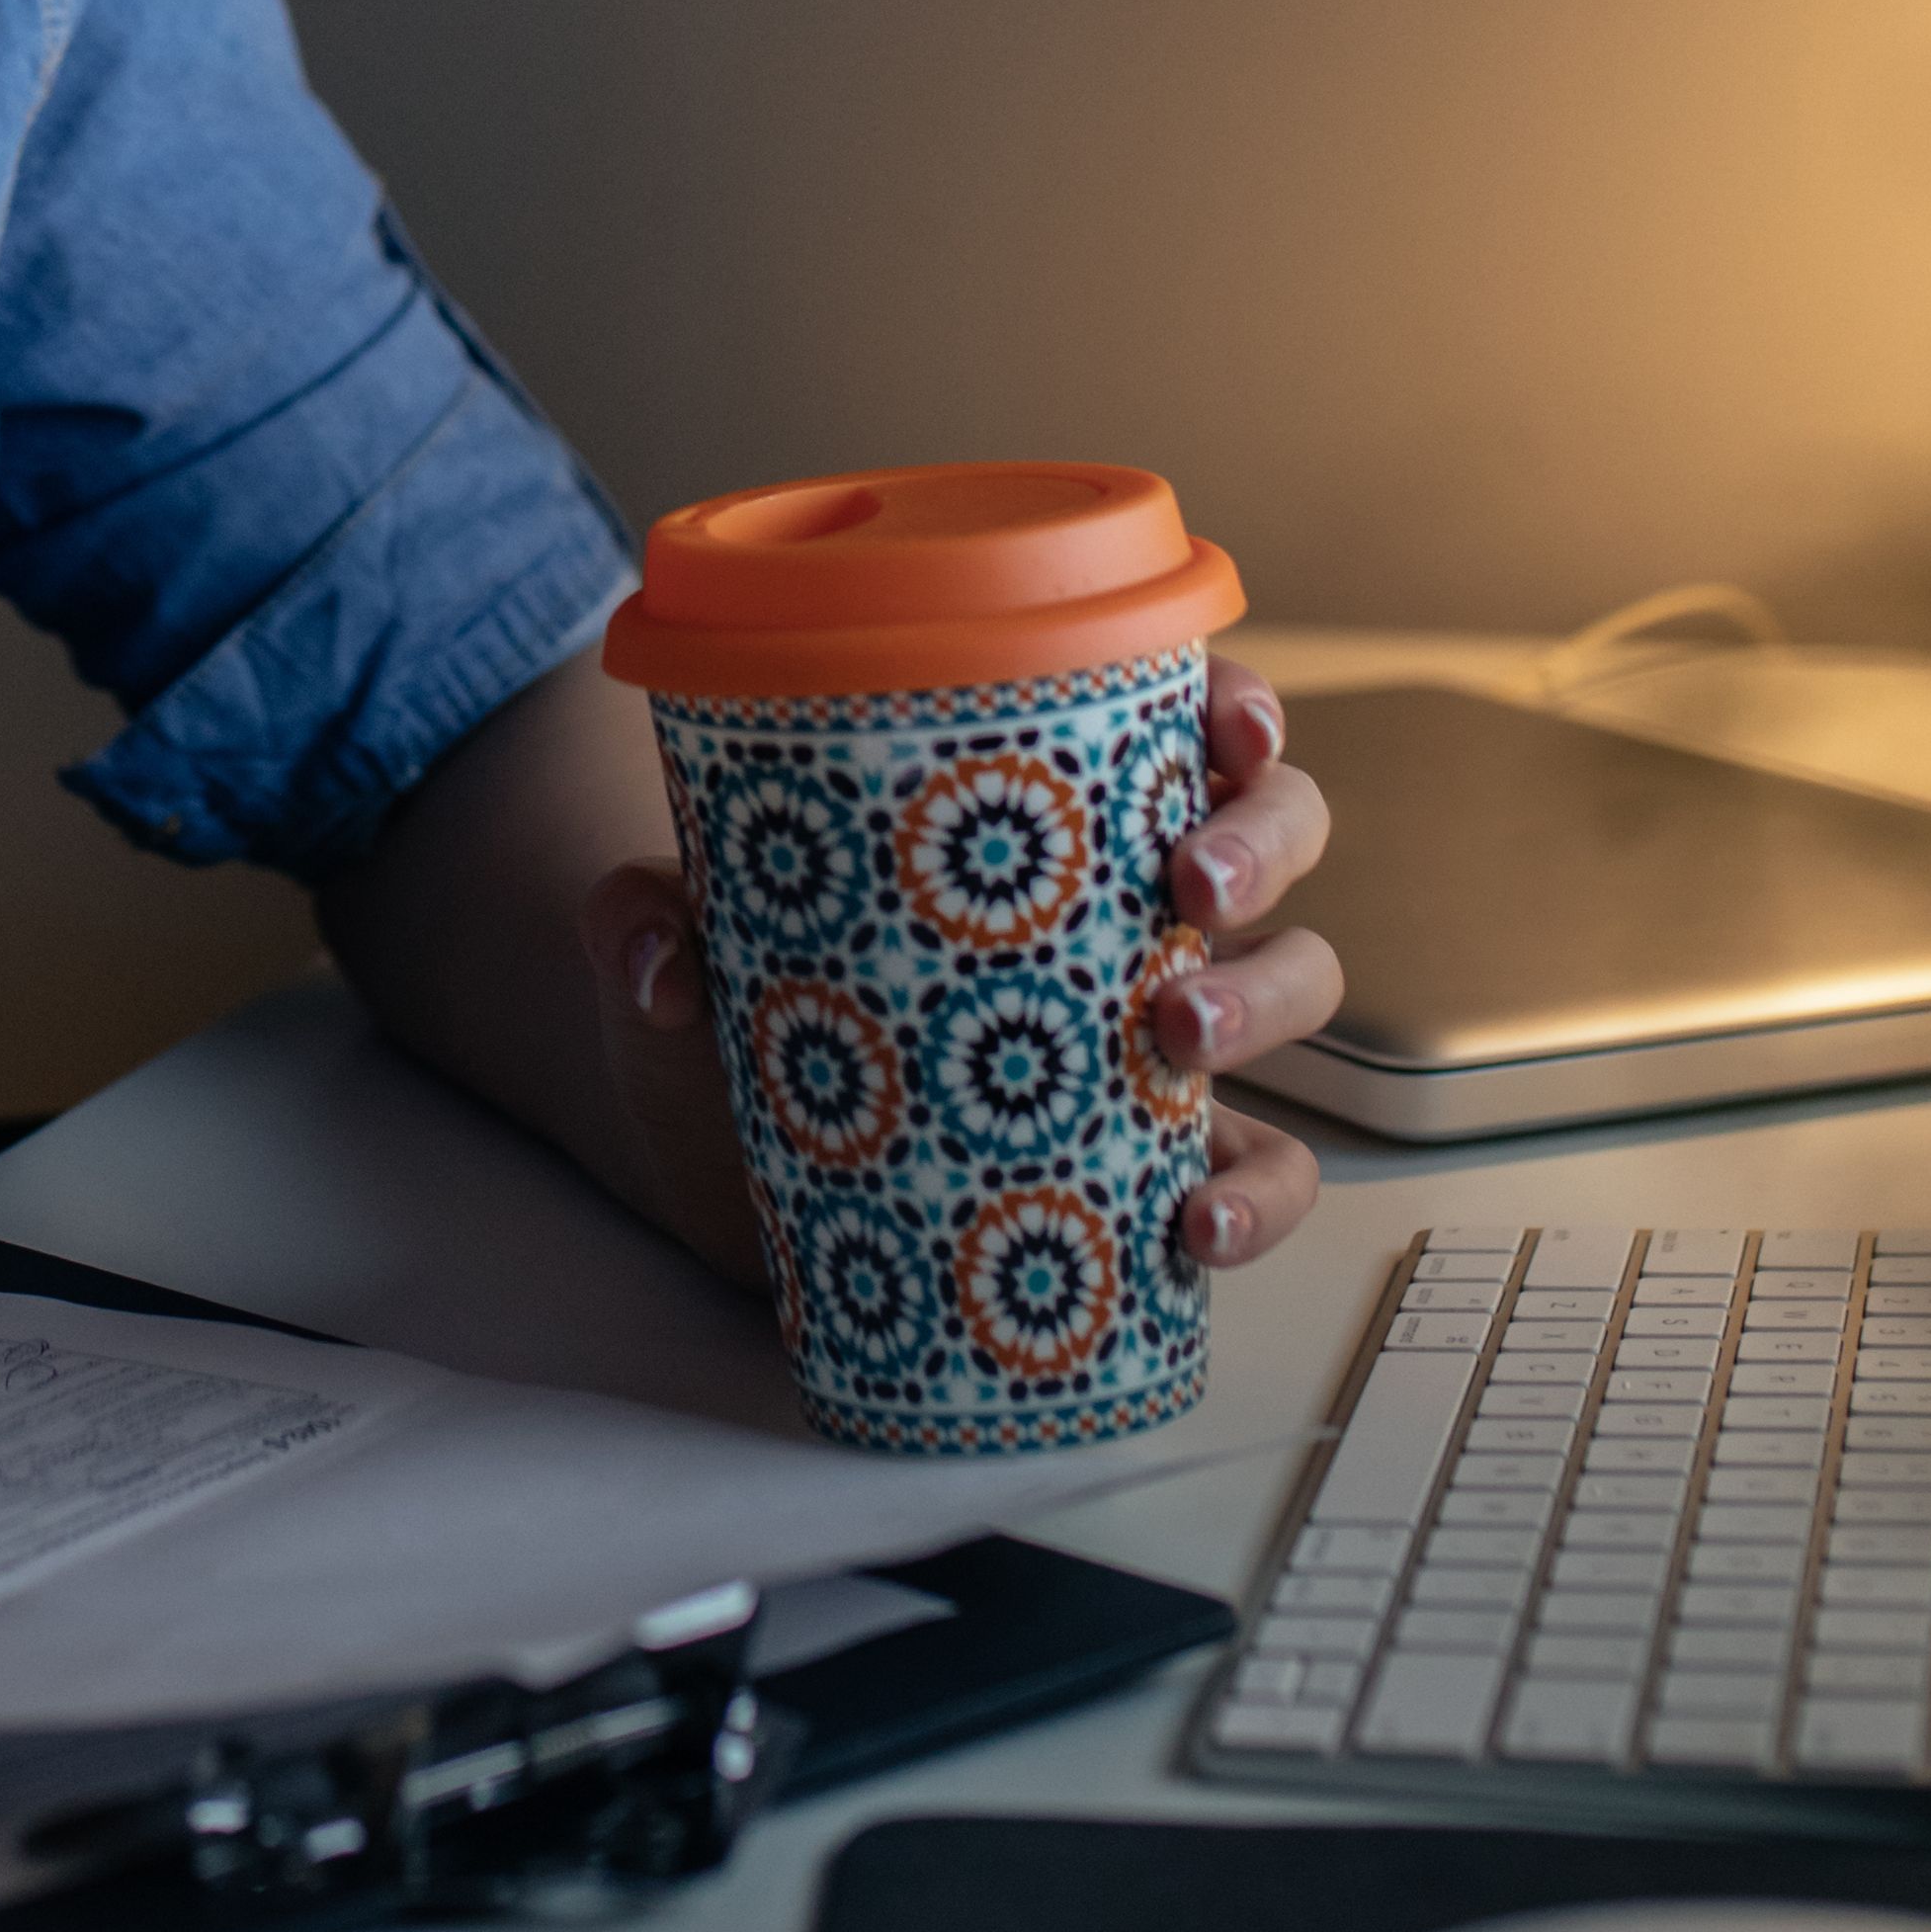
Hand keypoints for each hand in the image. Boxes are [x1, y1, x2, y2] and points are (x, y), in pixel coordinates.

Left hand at [572, 653, 1341, 1287]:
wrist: (723, 1157)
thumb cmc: (736, 1000)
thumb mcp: (677, 939)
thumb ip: (641, 921)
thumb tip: (658, 963)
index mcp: (1036, 814)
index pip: (1170, 721)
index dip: (1234, 708)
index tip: (1226, 727)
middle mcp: (1118, 906)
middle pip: (1268, 834)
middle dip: (1262, 843)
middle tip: (1190, 885)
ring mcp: (1147, 1033)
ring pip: (1289, 984)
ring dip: (1264, 1001)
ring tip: (1179, 1035)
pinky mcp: (1146, 1159)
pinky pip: (1254, 1171)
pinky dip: (1257, 1198)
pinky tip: (1198, 1223)